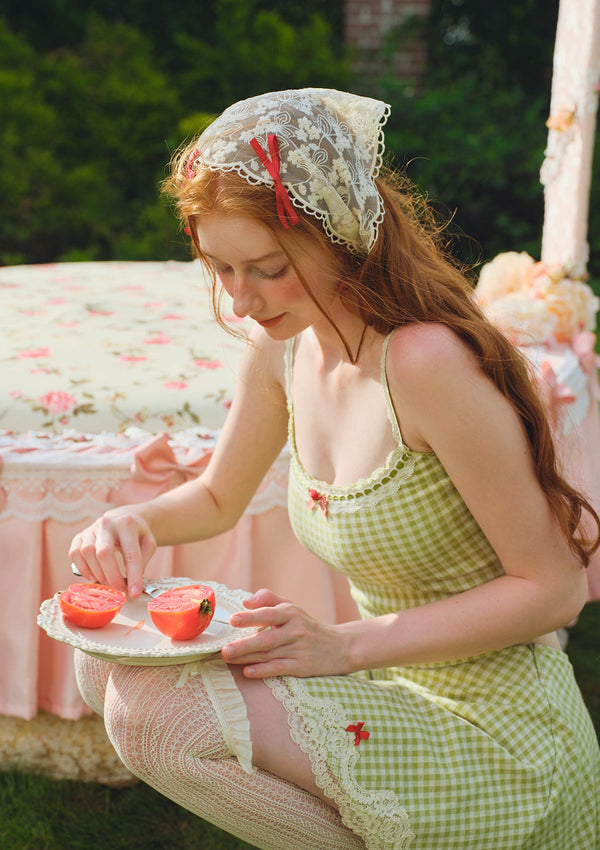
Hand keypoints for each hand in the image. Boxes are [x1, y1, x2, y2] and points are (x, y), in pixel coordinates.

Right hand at [69, 508, 156, 596]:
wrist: (122, 517)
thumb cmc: (137, 534)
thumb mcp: (148, 543)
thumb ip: (142, 562)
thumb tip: (132, 586)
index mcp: (127, 524)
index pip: (130, 554)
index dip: (133, 575)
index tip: (135, 593)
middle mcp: (106, 523)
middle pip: (104, 553)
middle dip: (111, 576)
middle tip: (119, 591)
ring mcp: (91, 528)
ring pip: (87, 552)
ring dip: (97, 573)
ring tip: (107, 584)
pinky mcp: (80, 535)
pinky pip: (75, 553)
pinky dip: (82, 568)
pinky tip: (93, 578)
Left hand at [221, 588, 351, 677]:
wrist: (341, 646)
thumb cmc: (308, 625)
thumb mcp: (292, 607)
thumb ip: (268, 599)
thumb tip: (245, 601)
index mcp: (291, 613)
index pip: (269, 614)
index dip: (251, 617)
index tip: (233, 620)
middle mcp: (296, 630)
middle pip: (267, 638)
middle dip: (244, 644)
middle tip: (224, 649)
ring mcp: (299, 649)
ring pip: (269, 654)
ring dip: (247, 657)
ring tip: (227, 658)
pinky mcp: (303, 667)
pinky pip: (280, 668)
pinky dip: (263, 671)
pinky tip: (248, 672)